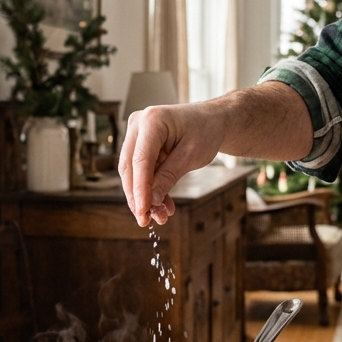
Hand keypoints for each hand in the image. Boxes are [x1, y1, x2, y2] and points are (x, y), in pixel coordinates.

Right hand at [118, 103, 223, 226]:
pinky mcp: (140, 145)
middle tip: (146, 221)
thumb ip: (169, 177)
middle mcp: (138, 124)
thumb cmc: (205, 132)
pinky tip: (162, 206)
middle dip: (138, 196)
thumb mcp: (191, 156)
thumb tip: (151, 201)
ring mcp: (136, 134)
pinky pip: (141, 171)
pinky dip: (151, 189)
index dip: (140, 189)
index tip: (142, 212)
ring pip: (133, 172)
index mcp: (152, 120)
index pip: (140, 160)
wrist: (211, 120)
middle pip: (130, 167)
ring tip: (160, 216)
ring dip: (144, 196)